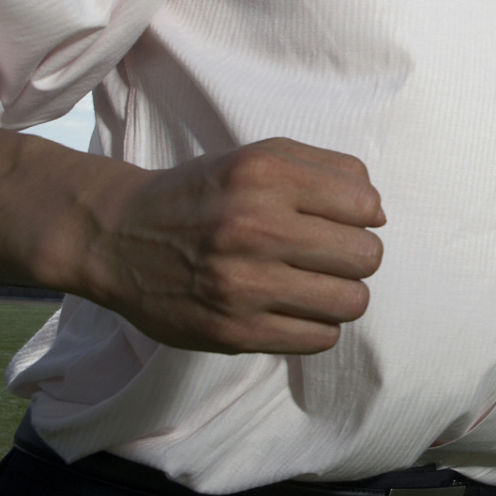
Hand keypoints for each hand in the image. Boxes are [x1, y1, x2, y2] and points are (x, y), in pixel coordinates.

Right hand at [77, 138, 386, 353]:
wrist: (117, 238)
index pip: (366, 205)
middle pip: (367, 256)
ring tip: (312, 283)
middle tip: (325, 255)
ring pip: (352, 302)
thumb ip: (329, 170)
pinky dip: (317, 325)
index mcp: (264, 175)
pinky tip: (292, 307)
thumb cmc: (204, 195)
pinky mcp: (233, 332)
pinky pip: (320, 338)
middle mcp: (253, 227)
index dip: (360, 214)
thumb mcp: (259, 158)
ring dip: (341, 294)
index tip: (335, 219)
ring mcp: (241, 284)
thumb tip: (378, 214)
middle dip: (355, 256)